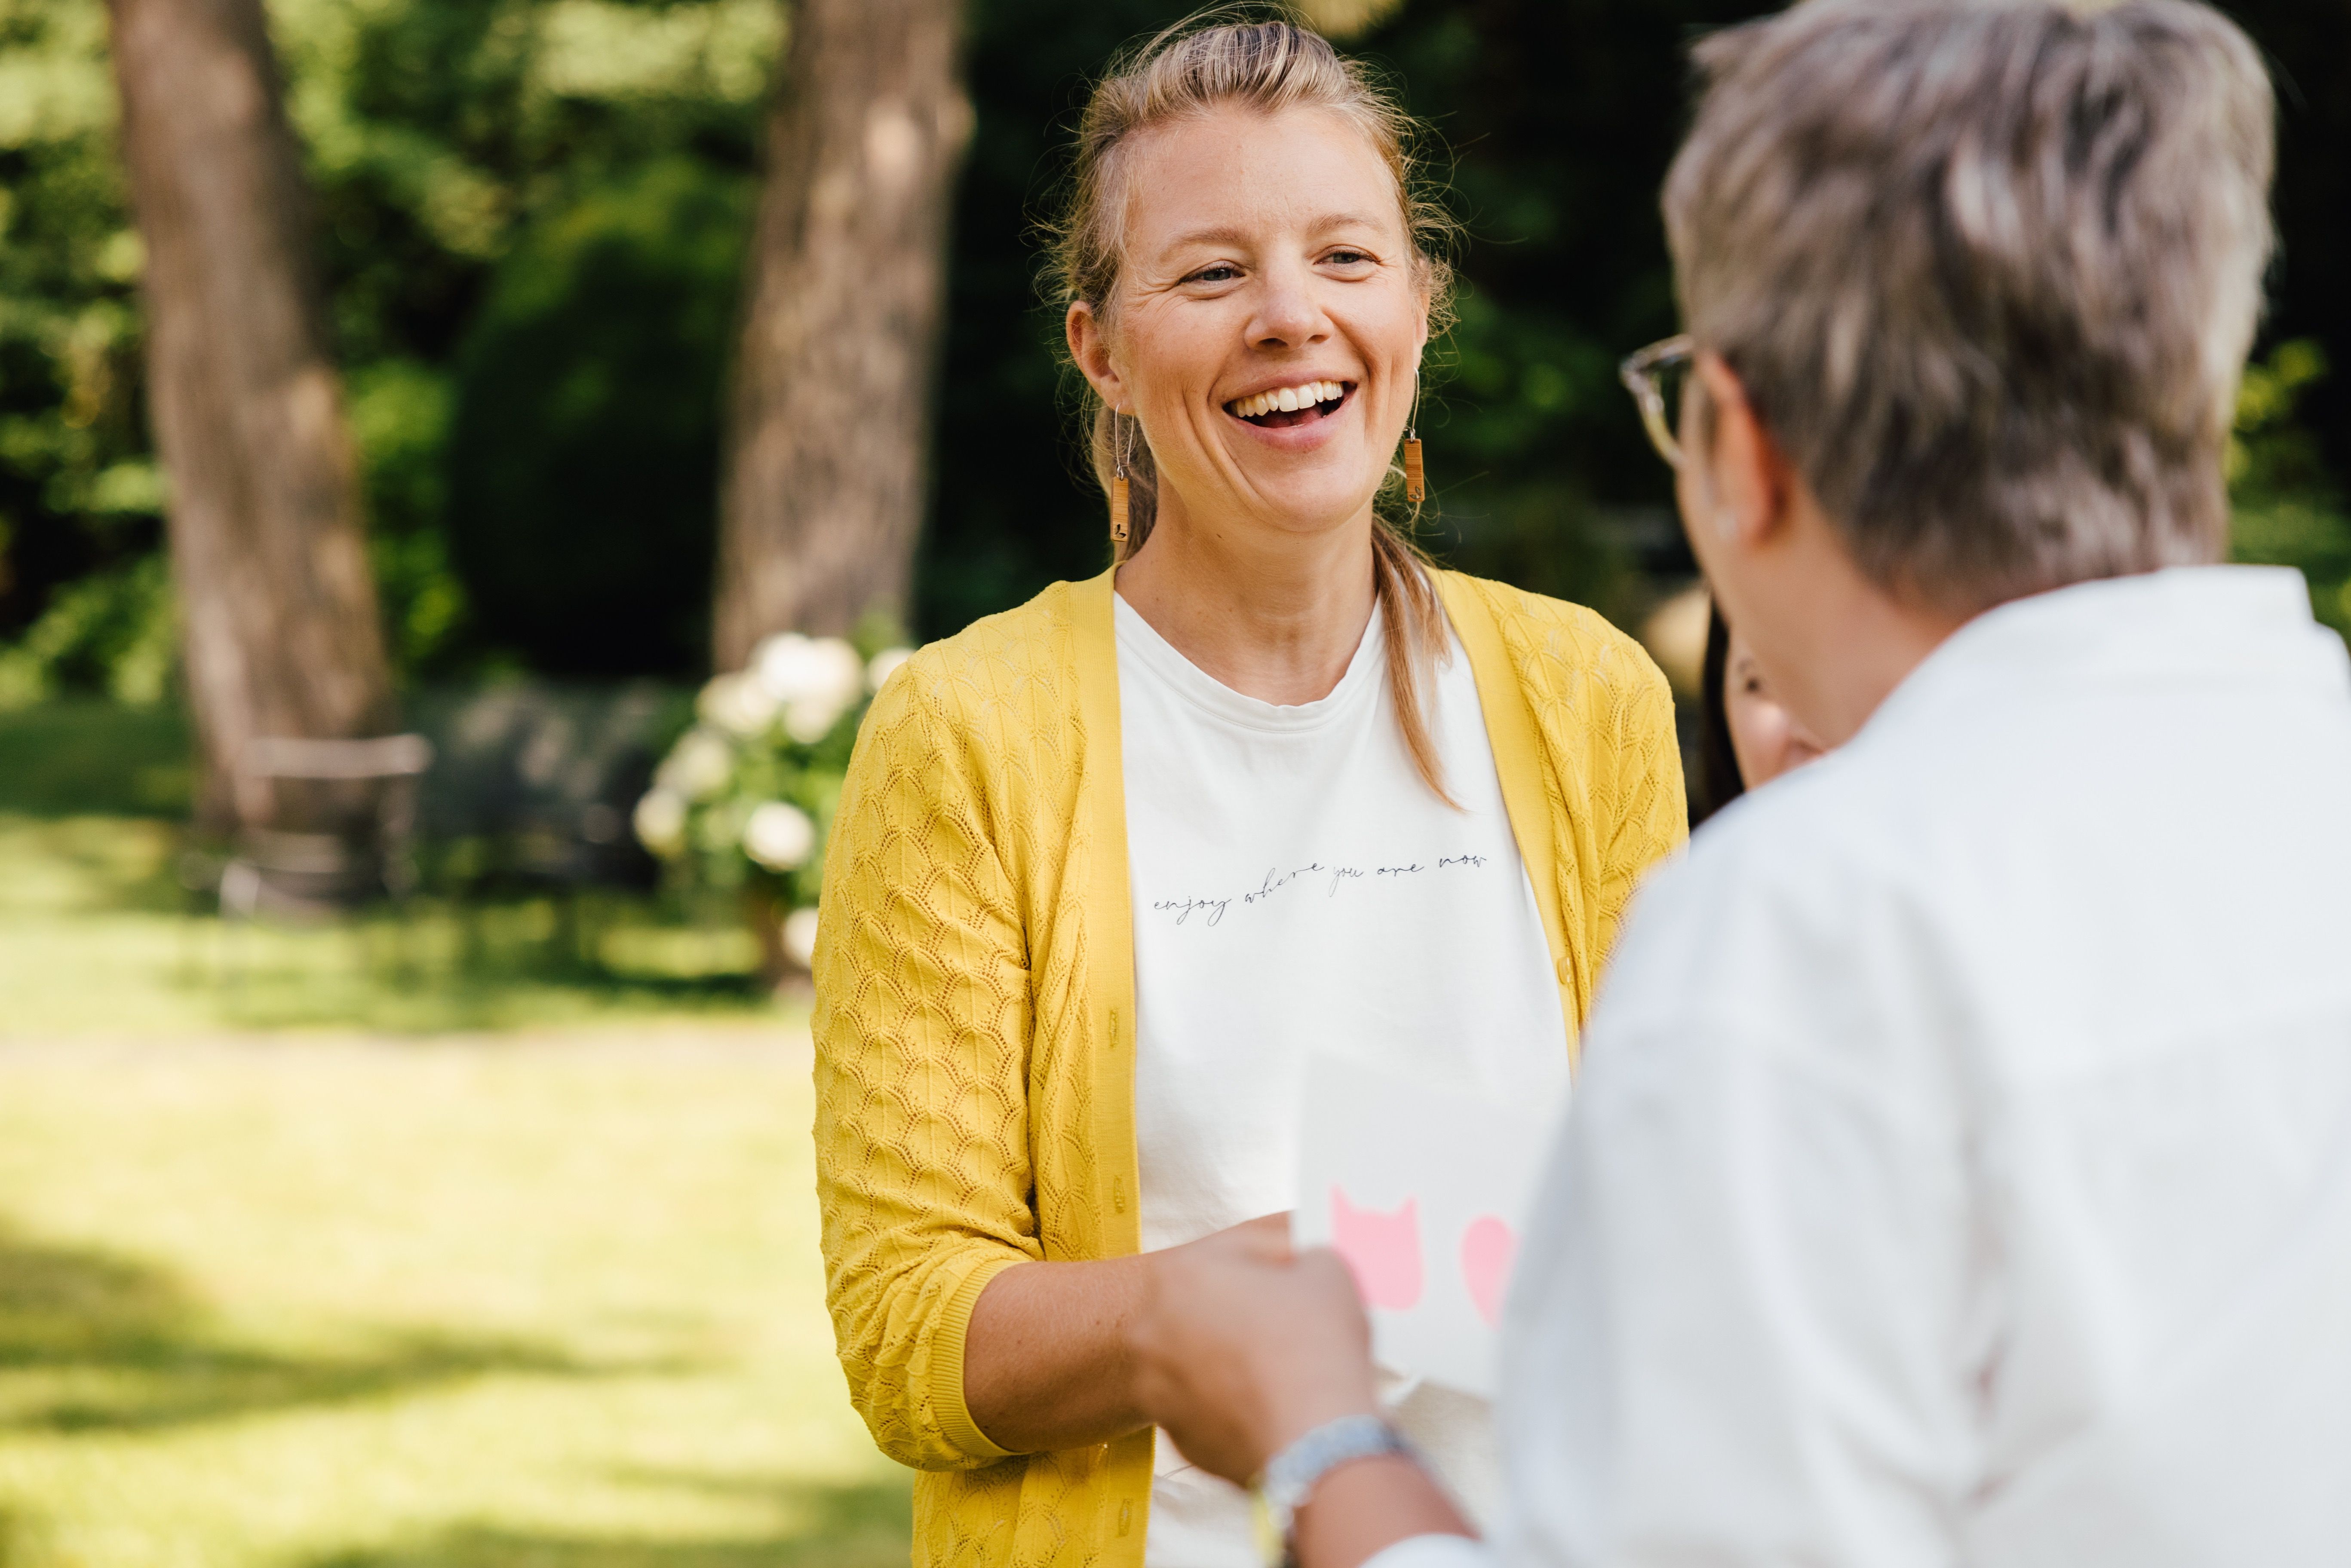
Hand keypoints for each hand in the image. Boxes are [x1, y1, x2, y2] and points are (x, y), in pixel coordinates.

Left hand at [1128, 1214, 1381, 1484]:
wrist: (1314, 1438)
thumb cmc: (1315, 1343)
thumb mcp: (1326, 1268)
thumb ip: (1304, 1256)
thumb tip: (1304, 1266)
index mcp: (1177, 1273)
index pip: (1236, 1252)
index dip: (1279, 1258)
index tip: (1304, 1271)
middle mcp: (1150, 1328)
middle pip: (1209, 1304)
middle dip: (1247, 1307)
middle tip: (1292, 1316)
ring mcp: (1156, 1388)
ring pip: (1202, 1357)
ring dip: (1234, 1354)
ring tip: (1283, 1361)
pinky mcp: (1175, 1436)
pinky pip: (1208, 1405)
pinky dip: (1233, 1401)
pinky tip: (1271, 1400)